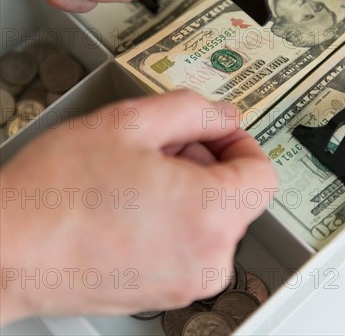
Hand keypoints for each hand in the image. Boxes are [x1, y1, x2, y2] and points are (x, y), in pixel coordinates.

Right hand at [1, 91, 276, 324]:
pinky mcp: (163, 292)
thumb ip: (192, 110)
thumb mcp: (129, 123)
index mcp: (209, 214)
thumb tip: (223, 115)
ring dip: (184, 188)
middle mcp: (206, 259)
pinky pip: (187, 244)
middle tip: (158, 145)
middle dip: (203, 160)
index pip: (262, 172)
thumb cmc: (56, 193)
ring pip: (209, 218)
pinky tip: (127, 201)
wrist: (9, 250)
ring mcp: (184, 282)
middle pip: (234, 194)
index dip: (239, 141)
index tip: (215, 131)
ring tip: (133, 174)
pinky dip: (170, 217)